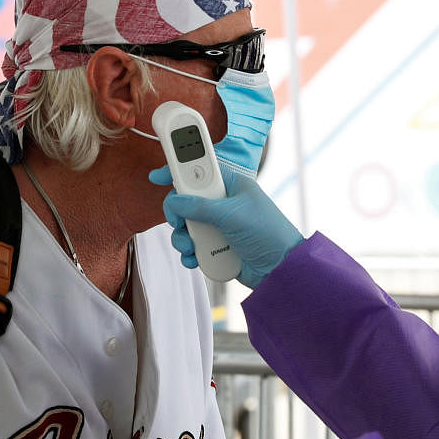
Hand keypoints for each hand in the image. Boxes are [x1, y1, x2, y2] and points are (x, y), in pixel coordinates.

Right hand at [149, 163, 303, 287]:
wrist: (281, 269)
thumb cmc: (268, 233)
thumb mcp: (232, 215)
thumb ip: (200, 206)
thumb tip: (175, 202)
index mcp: (231, 185)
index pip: (200, 170)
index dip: (178, 170)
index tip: (157, 176)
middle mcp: (223, 203)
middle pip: (186, 200)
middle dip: (177, 213)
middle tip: (176, 221)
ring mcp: (219, 225)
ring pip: (187, 225)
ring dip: (182, 237)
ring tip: (189, 247)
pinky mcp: (217, 246)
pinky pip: (193, 246)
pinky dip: (189, 253)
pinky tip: (194, 259)